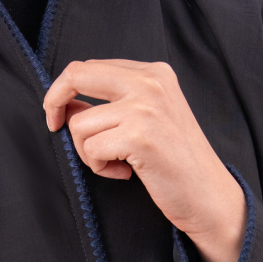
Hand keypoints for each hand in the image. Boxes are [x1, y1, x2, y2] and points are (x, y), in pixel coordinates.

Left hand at [43, 59, 246, 261]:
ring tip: (117, 163)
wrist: (208, 195)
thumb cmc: (175, 162)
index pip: (90, 66)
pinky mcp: (140, 135)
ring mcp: (146, 107)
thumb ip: (113, 103)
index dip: (65, 89)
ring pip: (80, 123)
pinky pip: (91, 149)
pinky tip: (126, 173)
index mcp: (153, 72)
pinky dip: (100, 167)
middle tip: (53, 126)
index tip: (59, 114)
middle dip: (54, 102)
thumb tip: (64, 103)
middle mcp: (150, 82)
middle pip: (77, 74)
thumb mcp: (147, 119)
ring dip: (88, 151)